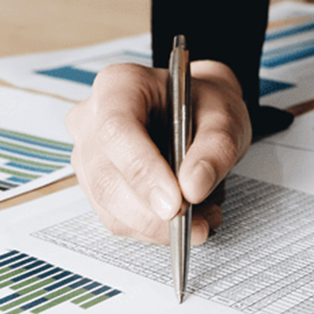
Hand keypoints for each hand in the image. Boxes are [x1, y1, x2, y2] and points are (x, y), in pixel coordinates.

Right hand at [65, 58, 251, 243]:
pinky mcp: (95, 186)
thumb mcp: (225, 116)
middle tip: (196, 222)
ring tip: (202, 219)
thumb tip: (193, 187)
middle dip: (152, 210)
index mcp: (119, 85)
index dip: (143, 170)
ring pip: (109, 205)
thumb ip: (215, 148)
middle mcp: (92, 119)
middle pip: (107, 176)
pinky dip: (153, 228)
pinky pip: (117, 218)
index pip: (117, 130)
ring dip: (156, 224)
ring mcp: (88, 155)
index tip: (175, 202)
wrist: (198, 111)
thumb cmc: (204, 104)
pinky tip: (186, 220)